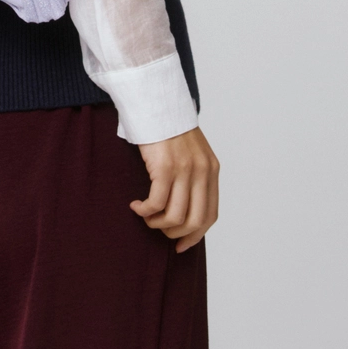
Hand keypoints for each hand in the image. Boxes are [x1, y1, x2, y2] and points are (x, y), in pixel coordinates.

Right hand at [129, 126, 219, 252]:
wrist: (155, 103)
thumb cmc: (167, 128)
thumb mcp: (191, 152)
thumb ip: (193, 176)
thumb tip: (184, 210)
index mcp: (212, 170)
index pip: (210, 215)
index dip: (195, 236)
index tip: (180, 246)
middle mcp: (202, 172)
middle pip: (195, 221)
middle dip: (175, 234)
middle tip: (158, 229)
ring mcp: (184, 170)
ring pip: (175, 217)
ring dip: (157, 223)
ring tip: (146, 216)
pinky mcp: (164, 168)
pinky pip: (156, 203)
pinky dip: (144, 211)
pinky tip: (136, 206)